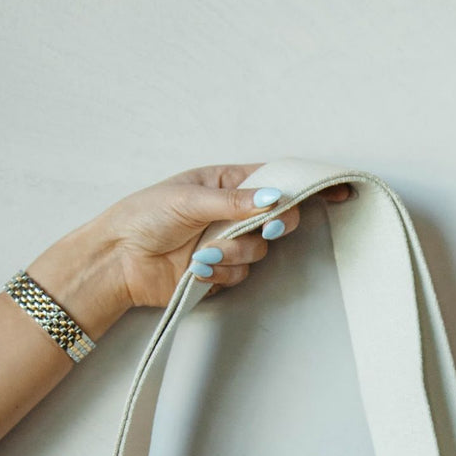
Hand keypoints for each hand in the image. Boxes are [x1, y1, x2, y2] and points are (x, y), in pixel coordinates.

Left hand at [28, 165, 349, 339]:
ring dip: (233, 252)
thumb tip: (271, 198)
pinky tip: (195, 267)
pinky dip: (220, 273)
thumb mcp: (188, 199)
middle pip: (277, 220)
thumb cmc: (143, 217)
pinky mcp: (222, 272)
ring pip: (260, 252)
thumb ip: (234, 202)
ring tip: (201, 249)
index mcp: (225, 183)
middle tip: (262, 229)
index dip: (306, 186)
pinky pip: (241, 275)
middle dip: (268, 227)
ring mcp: (229, 243)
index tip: (336, 191)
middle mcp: (232, 213)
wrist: (118, 261)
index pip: (275, 180)